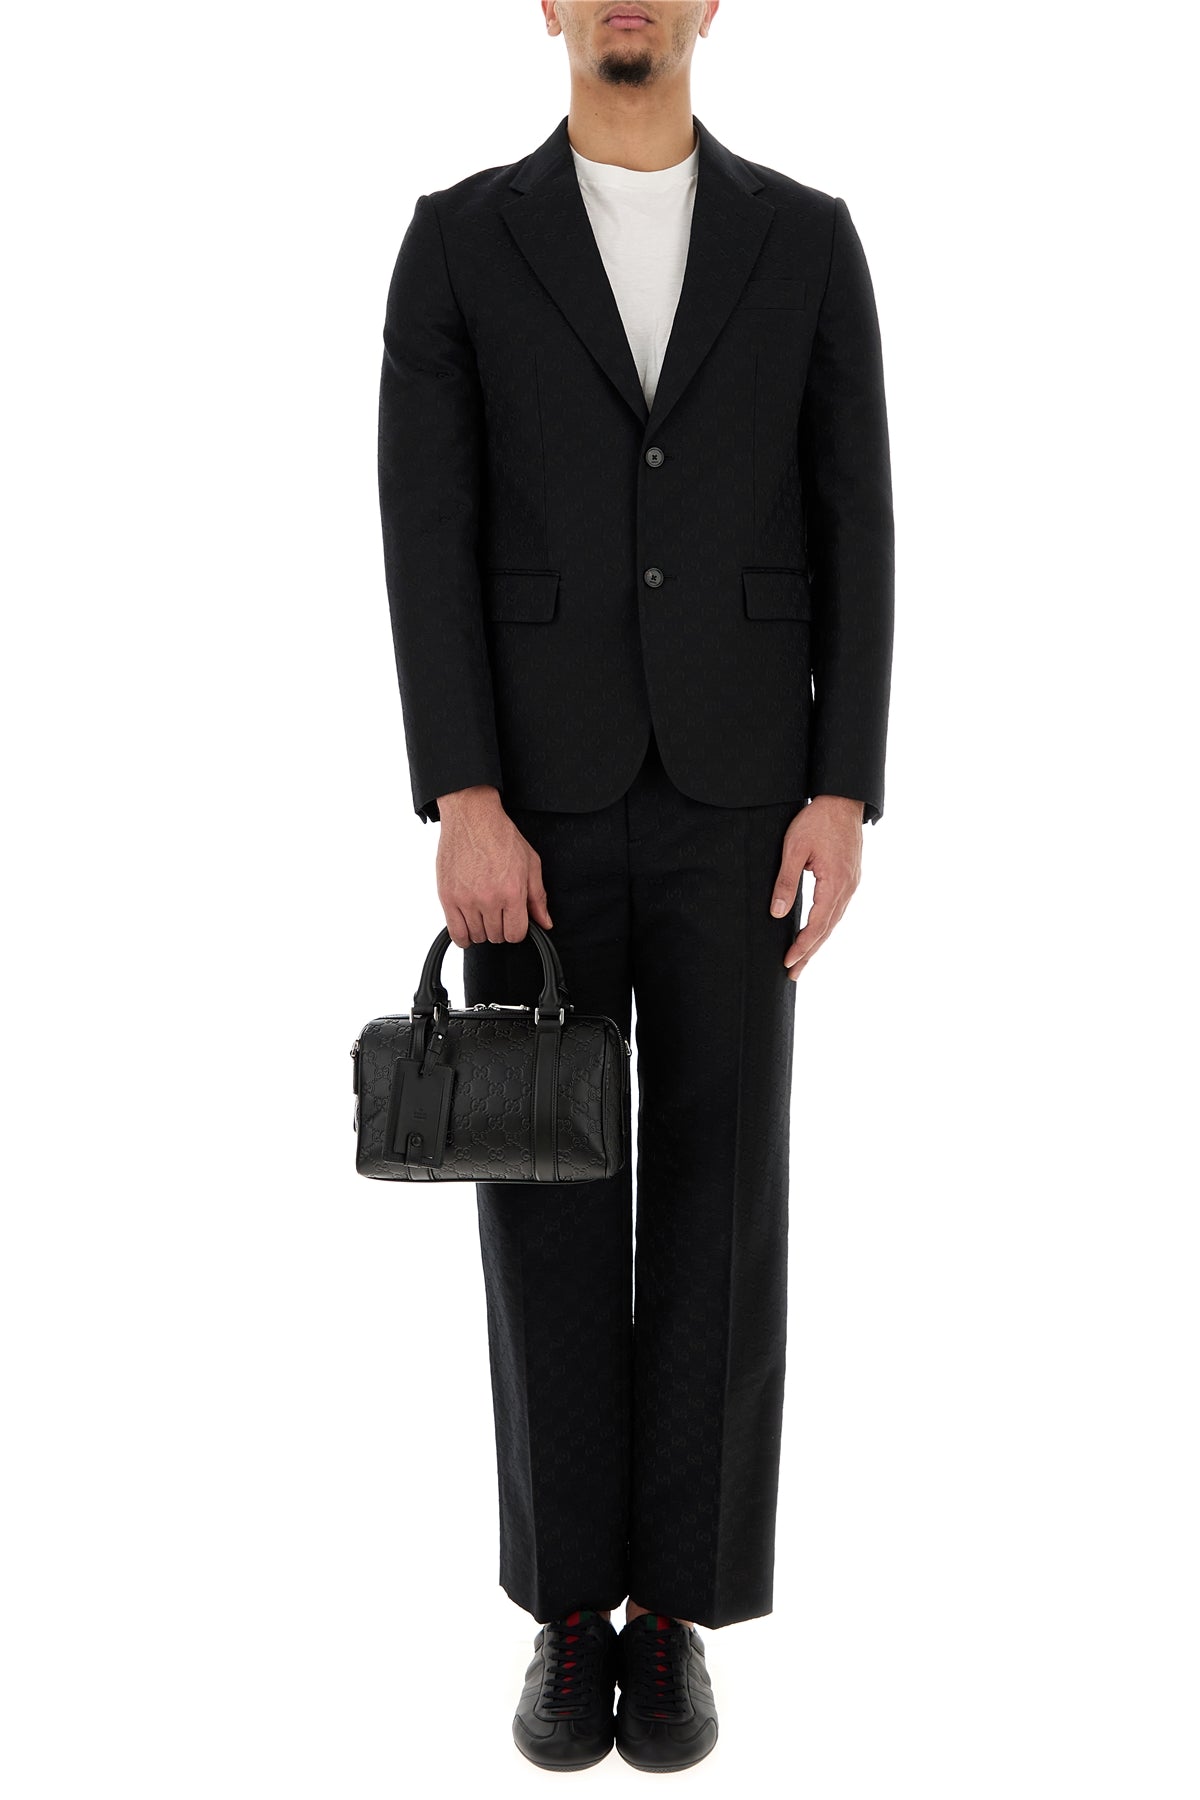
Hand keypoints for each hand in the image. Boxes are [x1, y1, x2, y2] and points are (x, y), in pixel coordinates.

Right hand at [434, 785, 551, 947]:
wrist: (472, 818)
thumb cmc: (501, 837)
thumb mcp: (531, 864)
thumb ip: (538, 897)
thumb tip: (545, 923)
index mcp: (512, 892)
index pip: (516, 934)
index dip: (517, 930)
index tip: (513, 921)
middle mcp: (488, 899)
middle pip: (496, 936)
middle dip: (500, 928)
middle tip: (498, 912)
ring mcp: (465, 899)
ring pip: (476, 936)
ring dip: (482, 930)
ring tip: (483, 913)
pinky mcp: (447, 897)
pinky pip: (455, 933)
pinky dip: (463, 936)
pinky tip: (468, 925)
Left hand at [770, 794, 863, 978]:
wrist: (842, 799)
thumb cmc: (816, 820)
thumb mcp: (794, 849)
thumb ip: (785, 881)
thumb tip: (777, 913)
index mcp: (835, 882)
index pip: (818, 924)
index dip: (802, 946)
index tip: (787, 962)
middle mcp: (848, 887)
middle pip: (828, 929)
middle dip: (810, 953)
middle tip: (793, 974)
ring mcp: (852, 883)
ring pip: (834, 921)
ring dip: (818, 942)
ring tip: (802, 961)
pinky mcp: (850, 877)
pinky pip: (838, 909)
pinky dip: (826, 926)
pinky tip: (817, 933)